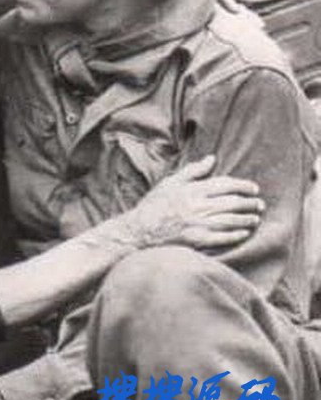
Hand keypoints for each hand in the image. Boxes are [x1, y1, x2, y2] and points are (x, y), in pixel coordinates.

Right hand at [125, 156, 263, 250]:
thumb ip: (193, 170)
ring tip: (255, 218)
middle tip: (259, 204)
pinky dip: (236, 235)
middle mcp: (199, 206)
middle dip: (249, 203)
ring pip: (231, 221)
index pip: (226, 185)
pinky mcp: (198, 241)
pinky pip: (223, 238)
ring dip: (246, 219)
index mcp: (193, 190)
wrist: (140, 230)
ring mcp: (199, 225)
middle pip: (232, 203)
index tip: (254, 188)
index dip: (243, 186)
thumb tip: (211, 159)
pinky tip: (244, 233)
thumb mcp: (171, 182)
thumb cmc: (155, 204)